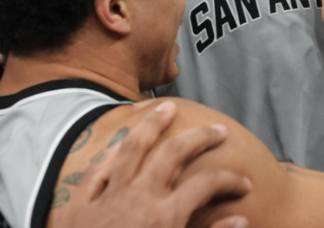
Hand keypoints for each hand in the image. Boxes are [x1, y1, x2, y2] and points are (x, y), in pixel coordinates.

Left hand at [53, 100, 251, 227]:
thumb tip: (240, 221)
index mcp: (164, 217)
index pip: (206, 185)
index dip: (229, 180)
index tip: (244, 183)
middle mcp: (138, 199)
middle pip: (172, 154)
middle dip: (199, 138)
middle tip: (218, 130)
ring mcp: (106, 200)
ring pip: (130, 150)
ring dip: (151, 126)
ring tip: (164, 107)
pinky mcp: (78, 209)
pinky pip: (94, 174)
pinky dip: (108, 159)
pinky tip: (117, 150)